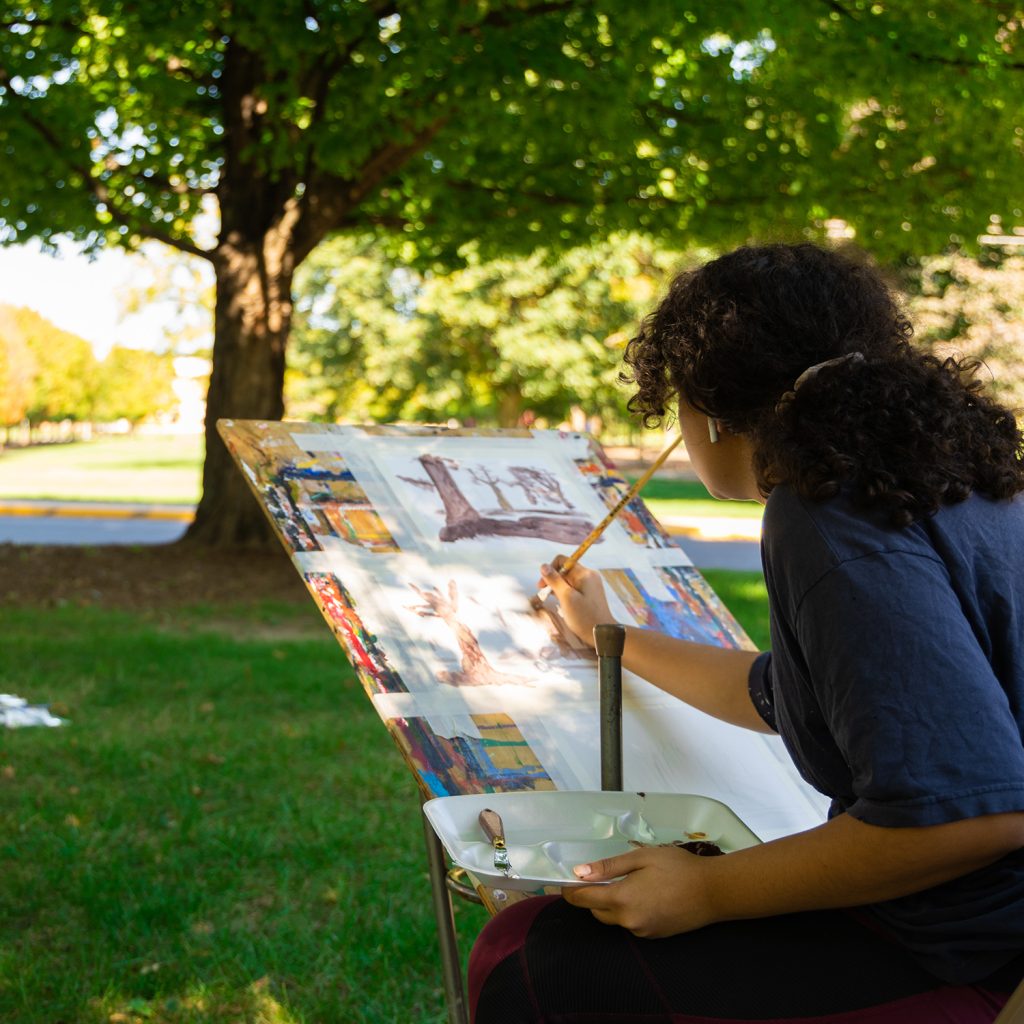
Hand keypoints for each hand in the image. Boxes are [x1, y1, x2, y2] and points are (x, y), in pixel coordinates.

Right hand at [538, 555, 615, 646]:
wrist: (602, 633)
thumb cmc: (584, 617)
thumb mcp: (566, 598)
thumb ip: (555, 580)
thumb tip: (543, 566)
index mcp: (585, 573)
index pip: (562, 561)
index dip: (550, 571)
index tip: (543, 586)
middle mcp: (589, 575)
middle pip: (565, 570)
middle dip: (553, 580)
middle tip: (545, 595)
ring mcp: (591, 584)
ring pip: (569, 579)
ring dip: (558, 587)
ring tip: (554, 600)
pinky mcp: (590, 593)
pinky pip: (574, 587)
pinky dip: (565, 592)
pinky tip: (562, 602)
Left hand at [562, 845, 716, 937]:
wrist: (713, 891)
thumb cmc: (677, 867)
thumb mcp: (641, 858)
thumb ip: (609, 867)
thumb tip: (580, 873)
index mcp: (623, 899)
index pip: (584, 900)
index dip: (571, 891)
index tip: (563, 883)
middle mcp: (629, 921)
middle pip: (597, 912)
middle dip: (591, 897)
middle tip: (595, 878)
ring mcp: (642, 931)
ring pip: (614, 919)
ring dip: (611, 904)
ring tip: (625, 883)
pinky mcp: (654, 936)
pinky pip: (631, 924)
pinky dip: (628, 911)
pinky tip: (643, 895)